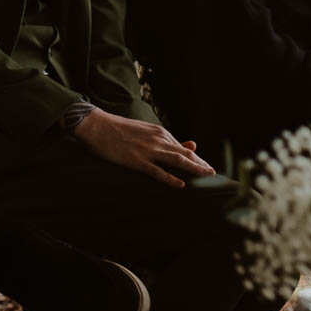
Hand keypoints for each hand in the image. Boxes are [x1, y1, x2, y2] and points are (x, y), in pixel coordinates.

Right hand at [70, 107, 213, 187]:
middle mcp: (158, 140)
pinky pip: (156, 171)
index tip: (207, 167)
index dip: (197, 159)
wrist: (97, 125)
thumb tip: (190, 146)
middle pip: (185, 154)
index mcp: (161, 133)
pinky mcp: (136, 160)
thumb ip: (166, 140)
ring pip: (177, 160)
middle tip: (213, 174)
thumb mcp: (147, 132)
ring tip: (207, 175)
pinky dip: (170, 178)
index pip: (184, 149)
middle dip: (201, 164)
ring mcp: (148, 150)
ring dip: (194, 168)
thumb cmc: (120, 130)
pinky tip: (181, 184)